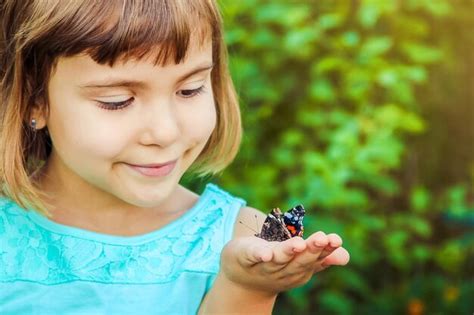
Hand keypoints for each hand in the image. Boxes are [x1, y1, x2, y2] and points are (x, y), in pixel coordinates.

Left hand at [220, 231, 349, 295]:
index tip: (336, 239)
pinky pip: (253, 256)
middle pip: (300, 260)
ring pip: (279, 258)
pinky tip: (265, 253)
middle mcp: (285, 269)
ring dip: (289, 251)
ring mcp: (265, 265)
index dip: (327, 249)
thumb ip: (320, 257)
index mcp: (301, 267)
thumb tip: (346, 257)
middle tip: (322, 238)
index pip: (316, 258)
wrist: (242, 280)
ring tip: (299, 244)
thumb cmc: (276, 265)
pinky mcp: (246, 257)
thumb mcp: (299, 261)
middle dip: (311, 249)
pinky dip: (259, 255)